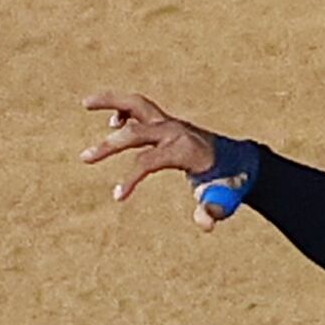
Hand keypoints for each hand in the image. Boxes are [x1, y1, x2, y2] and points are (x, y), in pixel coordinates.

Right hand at [81, 91, 226, 228]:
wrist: (239, 162)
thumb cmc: (228, 183)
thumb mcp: (223, 199)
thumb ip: (213, 210)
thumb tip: (206, 223)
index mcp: (184, 149)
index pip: (149, 160)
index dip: (132, 178)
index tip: (117, 196)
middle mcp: (174, 130)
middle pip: (135, 132)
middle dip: (109, 146)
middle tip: (84, 158)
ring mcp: (170, 123)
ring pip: (136, 104)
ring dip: (110, 101)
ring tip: (85, 102)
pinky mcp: (167, 121)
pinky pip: (141, 108)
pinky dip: (124, 108)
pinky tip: (112, 121)